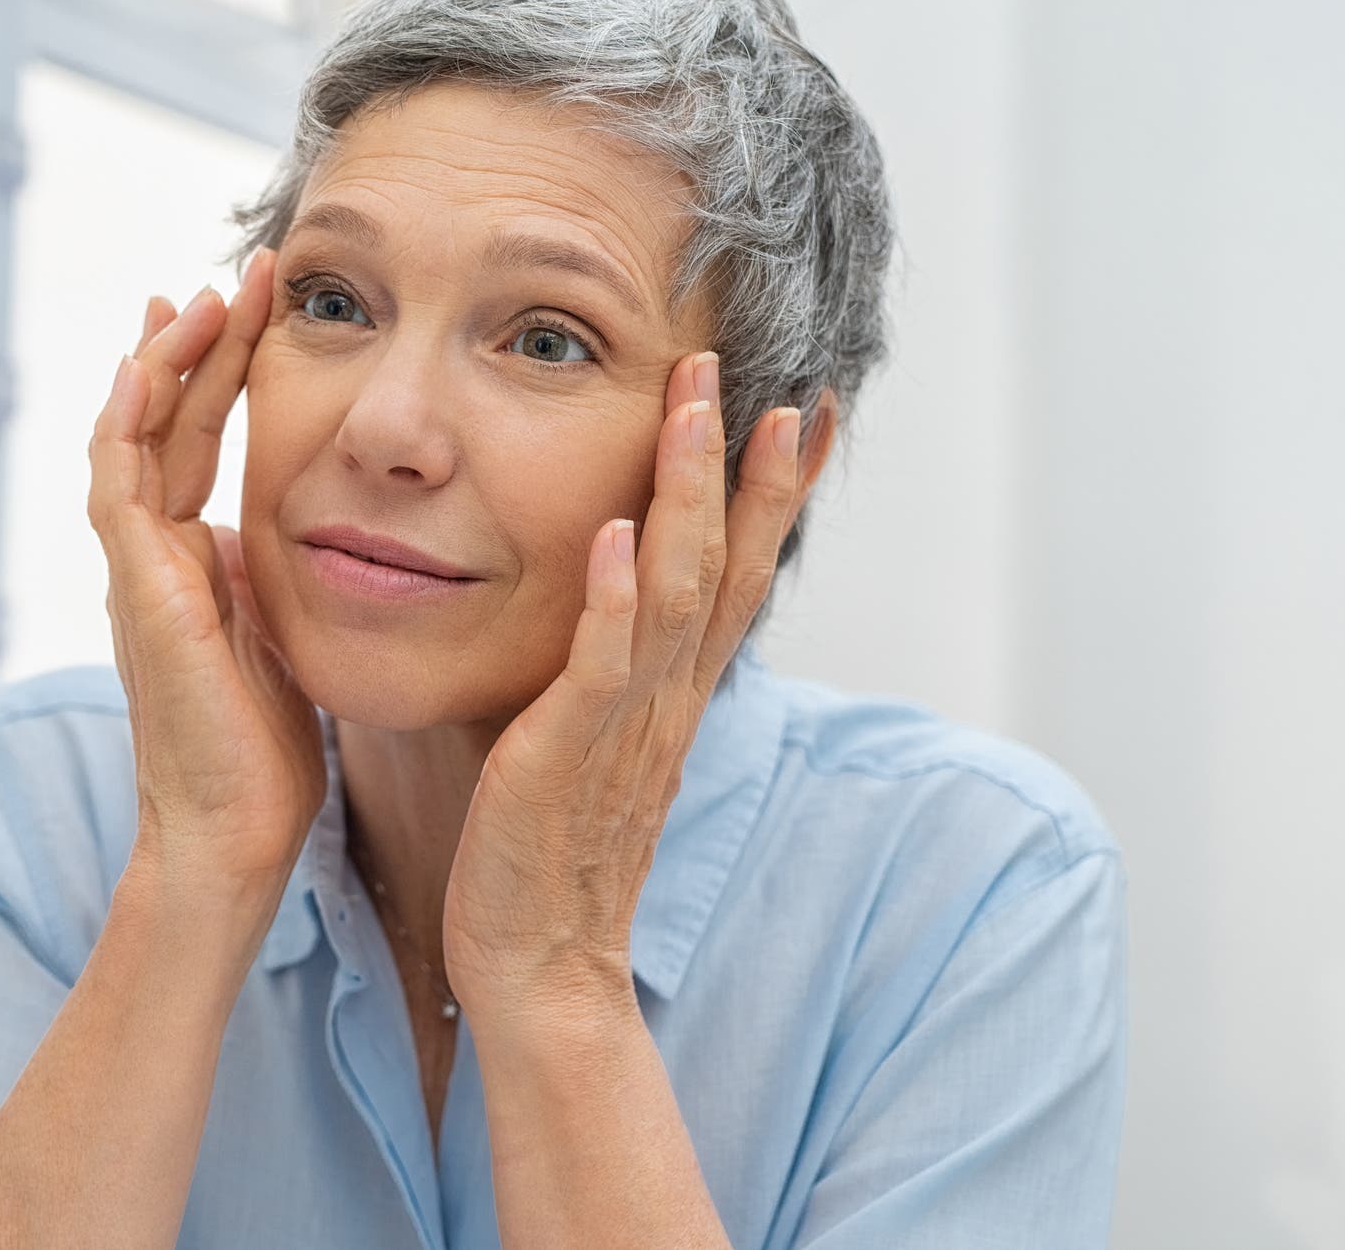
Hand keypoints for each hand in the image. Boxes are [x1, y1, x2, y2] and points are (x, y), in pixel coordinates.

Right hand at [86, 248, 324, 900]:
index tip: (253, 306)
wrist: (235, 833)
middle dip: (197, 344)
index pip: (195, 442)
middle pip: (164, 423)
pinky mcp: (139, 594)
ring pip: (132, 439)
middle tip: (235, 273)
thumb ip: (268, 578)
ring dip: (164, 364)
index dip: (219, 371)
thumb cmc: (264, 755)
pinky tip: (145, 367)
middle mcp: (154, 557)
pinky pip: (118, 490)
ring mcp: (139, 573)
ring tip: (199, 295)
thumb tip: (274, 529)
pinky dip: (126, 424)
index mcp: (190, 563)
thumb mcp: (279, 637)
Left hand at [442, 350, 804, 1020]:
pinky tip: (620, 535)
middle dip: (754, 472)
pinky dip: (616, 599)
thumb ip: (604, 669)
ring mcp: (626, 724)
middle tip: (776, 383)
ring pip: (679, 592)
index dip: (776, 494)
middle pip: (731, 566)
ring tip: (698, 411)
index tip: (807, 412)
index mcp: (672, 693)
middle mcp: (668, 699)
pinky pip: (602, 666)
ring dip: (691, 498)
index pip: (740, 574)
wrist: (538, 960)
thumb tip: (598, 594)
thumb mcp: (589, 739)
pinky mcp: (569, 753)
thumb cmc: (547, 848)